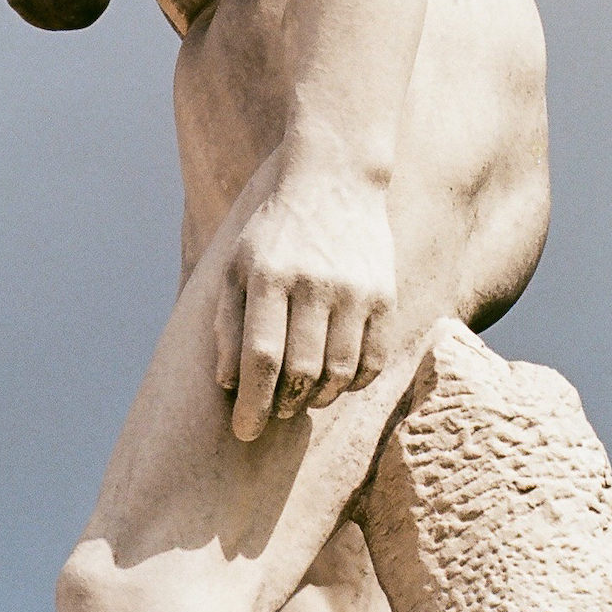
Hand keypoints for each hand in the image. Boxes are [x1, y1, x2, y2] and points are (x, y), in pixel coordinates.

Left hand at [216, 171, 395, 441]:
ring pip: (339, 373)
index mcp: (268, 276)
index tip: (245, 433)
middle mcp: (313, 283)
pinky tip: (337, 382)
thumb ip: (227, 322)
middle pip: (301, 371)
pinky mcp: (384, 295)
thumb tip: (228, 383)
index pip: (262, 357)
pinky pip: (372, 361)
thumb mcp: (236, 265)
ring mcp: (355, 290)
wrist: (335, 178)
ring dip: (317, 398)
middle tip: (274, 414)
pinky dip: (353, 384)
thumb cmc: (275, 229)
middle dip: (283, 405)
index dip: (253, 403)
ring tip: (301, 398)